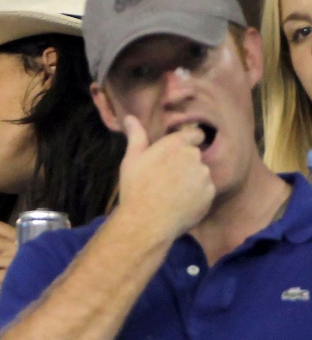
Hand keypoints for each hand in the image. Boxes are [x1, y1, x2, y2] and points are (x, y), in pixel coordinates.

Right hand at [117, 115, 214, 238]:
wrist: (146, 221)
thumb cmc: (135, 188)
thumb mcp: (131, 159)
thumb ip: (136, 136)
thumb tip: (130, 117)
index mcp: (175, 144)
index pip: (195, 134)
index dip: (187, 141)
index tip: (176, 152)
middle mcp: (194, 157)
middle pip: (196, 155)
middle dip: (186, 162)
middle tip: (166, 177)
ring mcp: (203, 177)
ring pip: (201, 173)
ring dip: (192, 179)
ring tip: (172, 192)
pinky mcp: (209, 195)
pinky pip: (205, 191)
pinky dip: (196, 196)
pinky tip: (179, 203)